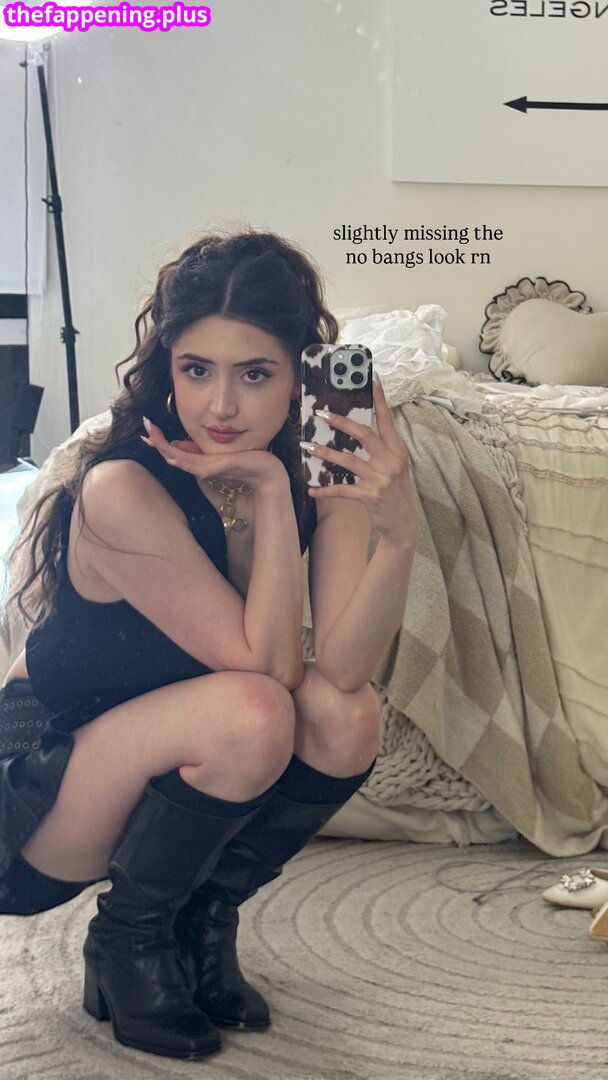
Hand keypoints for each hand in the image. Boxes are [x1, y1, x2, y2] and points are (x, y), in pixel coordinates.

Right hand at [140, 418, 287, 491]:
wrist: (266, 474)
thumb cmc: (246, 462)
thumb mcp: (219, 453)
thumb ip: (199, 451)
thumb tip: (178, 445)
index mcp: (200, 462)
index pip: (174, 452)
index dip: (160, 442)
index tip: (147, 431)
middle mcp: (201, 467)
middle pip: (172, 455)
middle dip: (157, 442)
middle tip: (144, 430)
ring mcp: (208, 469)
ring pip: (180, 459)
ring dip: (164, 448)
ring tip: (152, 436)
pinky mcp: (218, 468)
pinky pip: (196, 464)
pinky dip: (183, 459)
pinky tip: (172, 454)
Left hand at [304, 378, 417, 545]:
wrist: (402, 522)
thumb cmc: (396, 491)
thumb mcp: (396, 467)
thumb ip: (382, 450)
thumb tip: (358, 431)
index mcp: (397, 452)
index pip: (387, 422)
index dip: (380, 401)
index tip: (372, 382)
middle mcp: (390, 462)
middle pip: (364, 435)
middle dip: (342, 422)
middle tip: (322, 414)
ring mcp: (379, 479)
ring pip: (348, 461)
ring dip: (325, 453)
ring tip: (307, 446)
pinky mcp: (368, 496)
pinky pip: (342, 490)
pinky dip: (325, 490)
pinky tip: (311, 489)